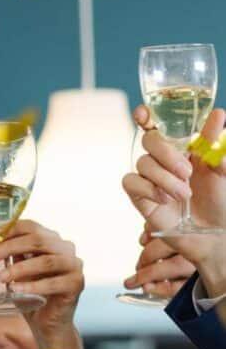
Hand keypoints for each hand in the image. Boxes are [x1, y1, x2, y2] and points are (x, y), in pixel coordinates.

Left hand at [0, 220, 83, 345]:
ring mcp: (74, 265)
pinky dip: (32, 286)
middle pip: (38, 241)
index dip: (11, 229)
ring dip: (20, 268)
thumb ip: (13, 254)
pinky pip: (52, 283)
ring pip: (45, 261)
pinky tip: (15, 290)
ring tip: (0, 277)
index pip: (33, 227)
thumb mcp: (18, 271)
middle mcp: (66, 249)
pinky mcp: (76, 284)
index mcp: (53, 241)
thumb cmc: (32, 294)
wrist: (48, 322)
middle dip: (10, 247)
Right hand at [122, 105, 225, 295]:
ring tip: (185, 194)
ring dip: (165, 178)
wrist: (212, 234)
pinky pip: (131, 183)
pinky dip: (148, 189)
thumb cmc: (219, 201)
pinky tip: (164, 200)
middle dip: (167, 153)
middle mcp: (162, 161)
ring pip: (142, 163)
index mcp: (181, 148)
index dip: (145, 116)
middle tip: (187, 172)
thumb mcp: (222, 169)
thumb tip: (218, 114)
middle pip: (148, 140)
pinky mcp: (140, 198)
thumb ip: (215, 143)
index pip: (157, 126)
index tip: (143, 114)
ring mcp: (149, 179)